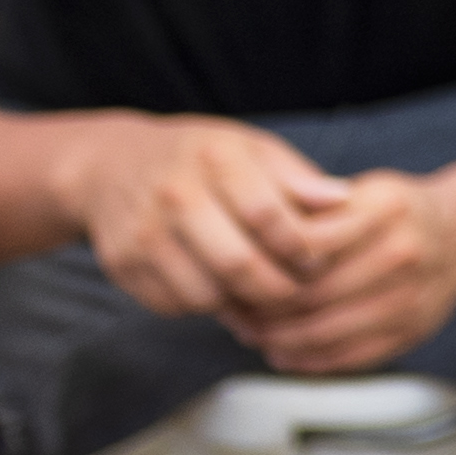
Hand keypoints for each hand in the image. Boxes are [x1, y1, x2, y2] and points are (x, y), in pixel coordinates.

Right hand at [71, 113, 345, 323]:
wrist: (112, 166)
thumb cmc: (200, 157)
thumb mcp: (250, 147)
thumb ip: (295, 177)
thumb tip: (342, 200)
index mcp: (214, 157)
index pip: (266, 213)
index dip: (299, 246)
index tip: (316, 261)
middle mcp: (173, 195)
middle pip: (236, 262)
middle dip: (277, 289)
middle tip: (297, 295)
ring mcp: (142, 234)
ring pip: (205, 293)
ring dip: (241, 304)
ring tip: (262, 295)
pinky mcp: (122, 266)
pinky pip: (174, 304)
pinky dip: (205, 307)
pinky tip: (222, 291)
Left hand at [232, 169, 455, 378]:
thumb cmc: (395, 213)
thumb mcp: (361, 191)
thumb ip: (311, 210)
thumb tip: (242, 241)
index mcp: (386, 209)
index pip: (304, 246)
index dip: (261, 264)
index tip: (234, 271)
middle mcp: (403, 252)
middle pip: (309, 294)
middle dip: (261, 309)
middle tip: (231, 312)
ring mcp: (412, 297)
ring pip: (321, 332)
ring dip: (276, 340)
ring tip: (251, 333)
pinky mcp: (413, 332)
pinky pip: (345, 358)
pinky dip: (306, 360)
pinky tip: (284, 350)